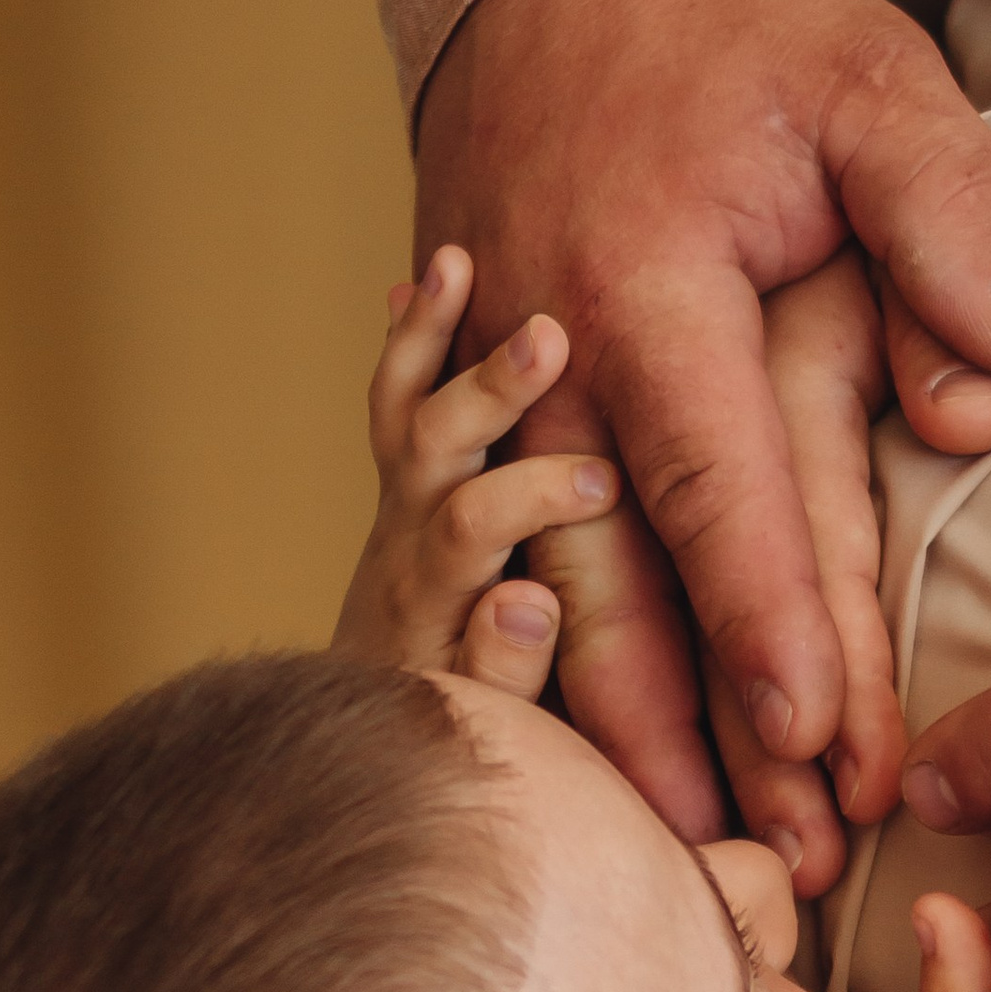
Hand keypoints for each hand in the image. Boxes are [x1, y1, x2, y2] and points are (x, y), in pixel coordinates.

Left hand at [332, 247, 599, 702]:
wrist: (390, 723)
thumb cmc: (468, 727)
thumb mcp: (491, 721)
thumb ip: (505, 671)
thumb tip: (527, 603)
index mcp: (435, 595)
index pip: (474, 528)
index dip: (533, 497)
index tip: (600, 479)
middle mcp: (405, 540)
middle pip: (432, 449)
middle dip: (489, 389)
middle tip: (546, 338)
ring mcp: (399, 504)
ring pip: (402, 408)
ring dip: (430, 335)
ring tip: (454, 264)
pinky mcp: (404, 482)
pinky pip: (395, 400)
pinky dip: (411, 339)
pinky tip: (432, 278)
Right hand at [415, 0, 990, 890]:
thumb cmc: (726, 31)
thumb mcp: (869, 76)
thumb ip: (950, 215)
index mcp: (650, 284)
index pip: (719, 484)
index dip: (767, 621)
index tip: (818, 737)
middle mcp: (553, 359)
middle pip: (621, 592)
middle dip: (700, 743)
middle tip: (778, 869)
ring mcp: (500, 395)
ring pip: (556, 606)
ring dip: (628, 738)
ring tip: (703, 854)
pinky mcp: (485, 416)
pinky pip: (514, 571)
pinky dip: (561, 676)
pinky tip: (617, 763)